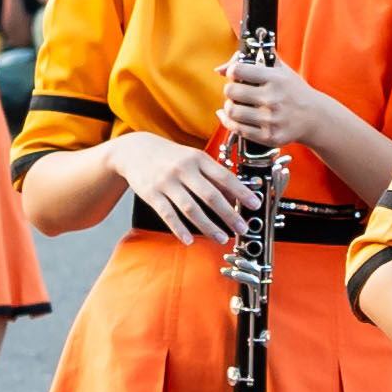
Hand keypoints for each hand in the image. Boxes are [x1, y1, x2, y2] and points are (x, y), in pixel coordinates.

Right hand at [108, 129, 254, 241]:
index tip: (255, 205)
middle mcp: (184, 169)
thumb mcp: (195, 159)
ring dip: (208, 226)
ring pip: (190, 208)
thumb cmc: (172, 156)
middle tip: (242, 229)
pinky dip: (179, 229)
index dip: (241, 192)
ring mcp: (166, 182)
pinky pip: (168, 214)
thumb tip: (237, 195)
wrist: (135, 150)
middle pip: (210, 195)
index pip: (225, 177)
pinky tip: (189, 240)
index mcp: (199, 159)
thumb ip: (214, 176)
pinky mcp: (152, 194)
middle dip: (229, 214)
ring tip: (222, 238)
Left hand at [213, 39, 305, 163]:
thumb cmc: (293, 90)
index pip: (238, 70)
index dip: (233, 71)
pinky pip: (237, 129)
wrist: (314, 117)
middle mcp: (273, 99)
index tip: (237, 75)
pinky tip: (233, 117)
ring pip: (231, 111)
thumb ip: (251, 61)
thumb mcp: (279, 69)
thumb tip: (219, 70)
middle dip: (231, 90)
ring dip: (230, 107)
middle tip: (237, 92)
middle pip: (230, 91)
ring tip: (237, 104)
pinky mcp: (268, 136)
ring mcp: (270, 120)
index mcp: (276, 79)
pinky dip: (229, 122)